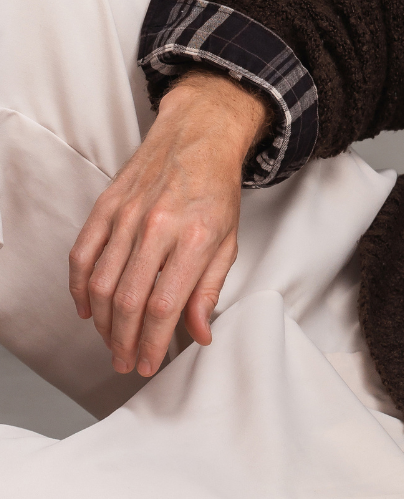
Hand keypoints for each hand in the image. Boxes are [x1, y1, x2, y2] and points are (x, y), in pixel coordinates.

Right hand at [69, 70, 271, 378]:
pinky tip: (86, 309)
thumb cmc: (216, 189)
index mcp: (195, 238)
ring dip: (102, 322)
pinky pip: (82, 254)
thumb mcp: (229, 241)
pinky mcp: (106, 205)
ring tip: (112, 342)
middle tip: (126, 362)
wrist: (199, 135)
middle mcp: (158, 227)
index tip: (149, 363)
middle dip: (125, 341)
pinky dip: (79, 287)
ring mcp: (128, 215)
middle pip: (129, 300)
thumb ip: (210, 289)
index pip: (164, 305)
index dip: (153, 343)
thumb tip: (199, 332)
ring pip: (101, 283)